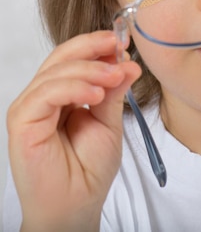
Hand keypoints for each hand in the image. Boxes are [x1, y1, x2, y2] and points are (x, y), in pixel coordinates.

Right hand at [7, 30, 140, 231]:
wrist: (77, 206)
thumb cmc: (89, 169)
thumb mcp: (109, 122)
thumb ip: (114, 91)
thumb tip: (128, 62)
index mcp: (63, 92)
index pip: (75, 57)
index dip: (98, 45)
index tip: (123, 42)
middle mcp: (44, 96)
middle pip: (63, 56)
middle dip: (93, 48)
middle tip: (119, 48)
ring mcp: (31, 107)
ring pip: (56, 70)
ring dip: (89, 68)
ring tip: (115, 76)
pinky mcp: (22, 121)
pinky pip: (46, 93)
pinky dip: (73, 87)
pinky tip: (96, 94)